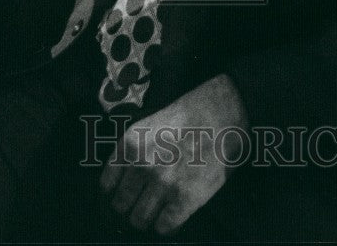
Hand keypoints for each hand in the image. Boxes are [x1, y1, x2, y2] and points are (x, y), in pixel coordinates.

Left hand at [100, 73, 246, 234]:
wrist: (230, 109)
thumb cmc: (195, 112)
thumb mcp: (154, 123)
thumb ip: (136, 150)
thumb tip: (127, 179)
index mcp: (131, 143)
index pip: (106, 186)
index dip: (114, 195)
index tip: (122, 198)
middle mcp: (142, 165)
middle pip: (120, 206)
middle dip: (130, 208)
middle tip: (142, 205)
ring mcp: (163, 183)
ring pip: (139, 220)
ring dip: (148, 218)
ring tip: (159, 211)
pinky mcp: (186, 198)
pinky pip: (164, 227)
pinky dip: (167, 225)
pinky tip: (174, 215)